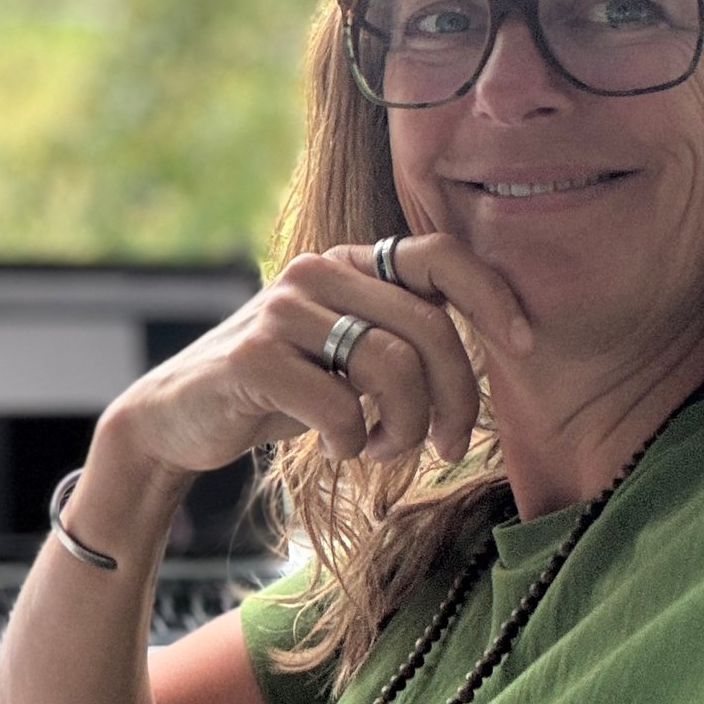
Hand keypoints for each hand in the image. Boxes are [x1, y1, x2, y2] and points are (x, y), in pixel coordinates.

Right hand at [100, 235, 532, 478]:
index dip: (492, 295)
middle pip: (430, 329)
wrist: (179, 419)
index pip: (439, 254)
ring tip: (379, 447)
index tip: (525, 345)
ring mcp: (282, 309)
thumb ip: (402, 334)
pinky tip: (336, 449)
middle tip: (447, 446)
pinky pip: (340, 406)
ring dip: (403, 428)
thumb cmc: (282, 389)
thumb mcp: (348, 353)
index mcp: (349, 263)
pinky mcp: (253, 356)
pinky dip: (351, 442)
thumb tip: (501, 343)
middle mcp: (317, 270)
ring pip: (393, 367)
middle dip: (456, 400)